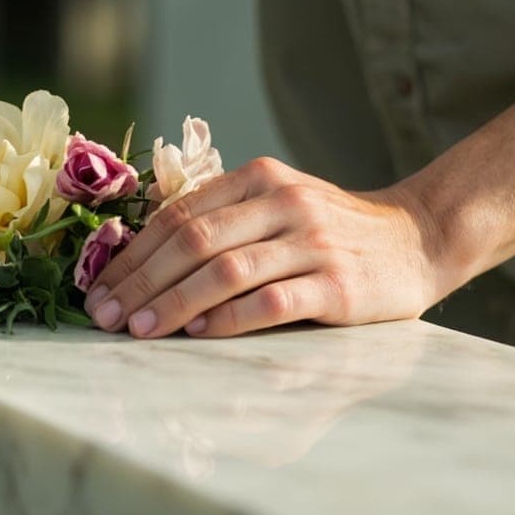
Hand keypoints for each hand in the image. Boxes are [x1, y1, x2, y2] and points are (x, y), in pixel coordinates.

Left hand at [83, 157, 458, 337]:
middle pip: (193, 242)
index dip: (132, 254)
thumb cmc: (329, 230)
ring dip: (174, 304)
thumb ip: (221, 217)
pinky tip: (199, 334)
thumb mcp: (276, 203)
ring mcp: (312, 243)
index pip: (178, 215)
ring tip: (140, 330)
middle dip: (140, 282)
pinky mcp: (338, 285)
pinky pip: (273, 302)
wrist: (418, 239)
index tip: (97, 288)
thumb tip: (139, 257)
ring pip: (226, 271)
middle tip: (105, 316)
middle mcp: (282, 203)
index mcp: (258, 179)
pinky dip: (230, 319)